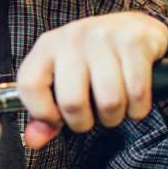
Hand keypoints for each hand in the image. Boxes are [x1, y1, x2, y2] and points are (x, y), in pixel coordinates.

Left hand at [16, 12, 167, 149]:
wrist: (133, 28)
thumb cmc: (92, 60)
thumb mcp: (62, 80)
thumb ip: (45, 113)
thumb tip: (34, 140)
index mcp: (46, 47)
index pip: (29, 84)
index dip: (42, 113)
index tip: (56, 120)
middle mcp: (72, 38)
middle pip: (72, 101)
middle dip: (84, 122)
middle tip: (91, 116)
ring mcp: (104, 37)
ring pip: (109, 102)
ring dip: (114, 117)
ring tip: (113, 107)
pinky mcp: (134, 42)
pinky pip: (137, 93)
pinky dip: (137, 108)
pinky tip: (133, 100)